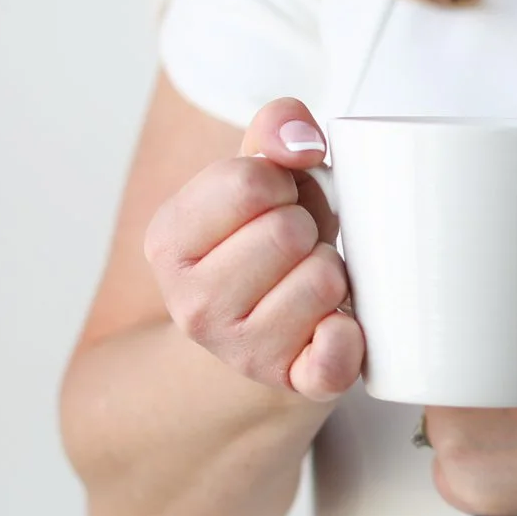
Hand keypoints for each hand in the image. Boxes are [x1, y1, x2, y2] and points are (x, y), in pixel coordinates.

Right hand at [141, 96, 362, 400]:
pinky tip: (335, 324)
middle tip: (297, 247)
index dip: (281, 182)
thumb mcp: (256, 176)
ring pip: (323, 280)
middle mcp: (190, 306)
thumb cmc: (264, 241)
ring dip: (331, 270)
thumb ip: (274, 130)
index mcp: (167, 242)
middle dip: (308, 228)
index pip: (250, 183)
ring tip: (310, 279)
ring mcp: (238, 352)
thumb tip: (304, 141)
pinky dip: (349, 335)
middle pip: (288, 232)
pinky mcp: (290, 385)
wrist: (262, 333)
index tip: (274, 202)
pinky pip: (335, 355)